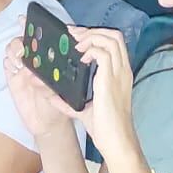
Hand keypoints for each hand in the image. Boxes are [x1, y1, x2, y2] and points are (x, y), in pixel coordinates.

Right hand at [2, 31, 74, 141]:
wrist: (48, 124)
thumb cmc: (60, 105)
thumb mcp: (59, 94)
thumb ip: (47, 85)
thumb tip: (35, 77)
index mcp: (49, 57)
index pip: (39, 36)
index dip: (30, 25)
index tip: (24, 19)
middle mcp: (35, 59)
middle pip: (22, 40)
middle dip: (20, 41)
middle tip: (23, 51)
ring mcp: (22, 68)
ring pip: (12, 49)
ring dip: (13, 52)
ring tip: (19, 63)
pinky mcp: (13, 78)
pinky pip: (6, 64)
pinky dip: (8, 63)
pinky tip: (14, 70)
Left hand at [67, 28, 140, 157]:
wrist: (116, 142)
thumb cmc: (105, 128)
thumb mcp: (84, 110)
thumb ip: (68, 101)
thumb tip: (50, 96)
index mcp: (120, 74)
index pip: (113, 42)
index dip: (94, 35)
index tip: (75, 37)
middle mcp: (122, 70)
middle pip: (114, 35)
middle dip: (91, 30)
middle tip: (72, 35)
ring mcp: (118, 73)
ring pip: (110, 38)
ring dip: (90, 37)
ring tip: (75, 45)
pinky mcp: (110, 79)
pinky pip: (103, 52)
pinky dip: (90, 50)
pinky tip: (80, 58)